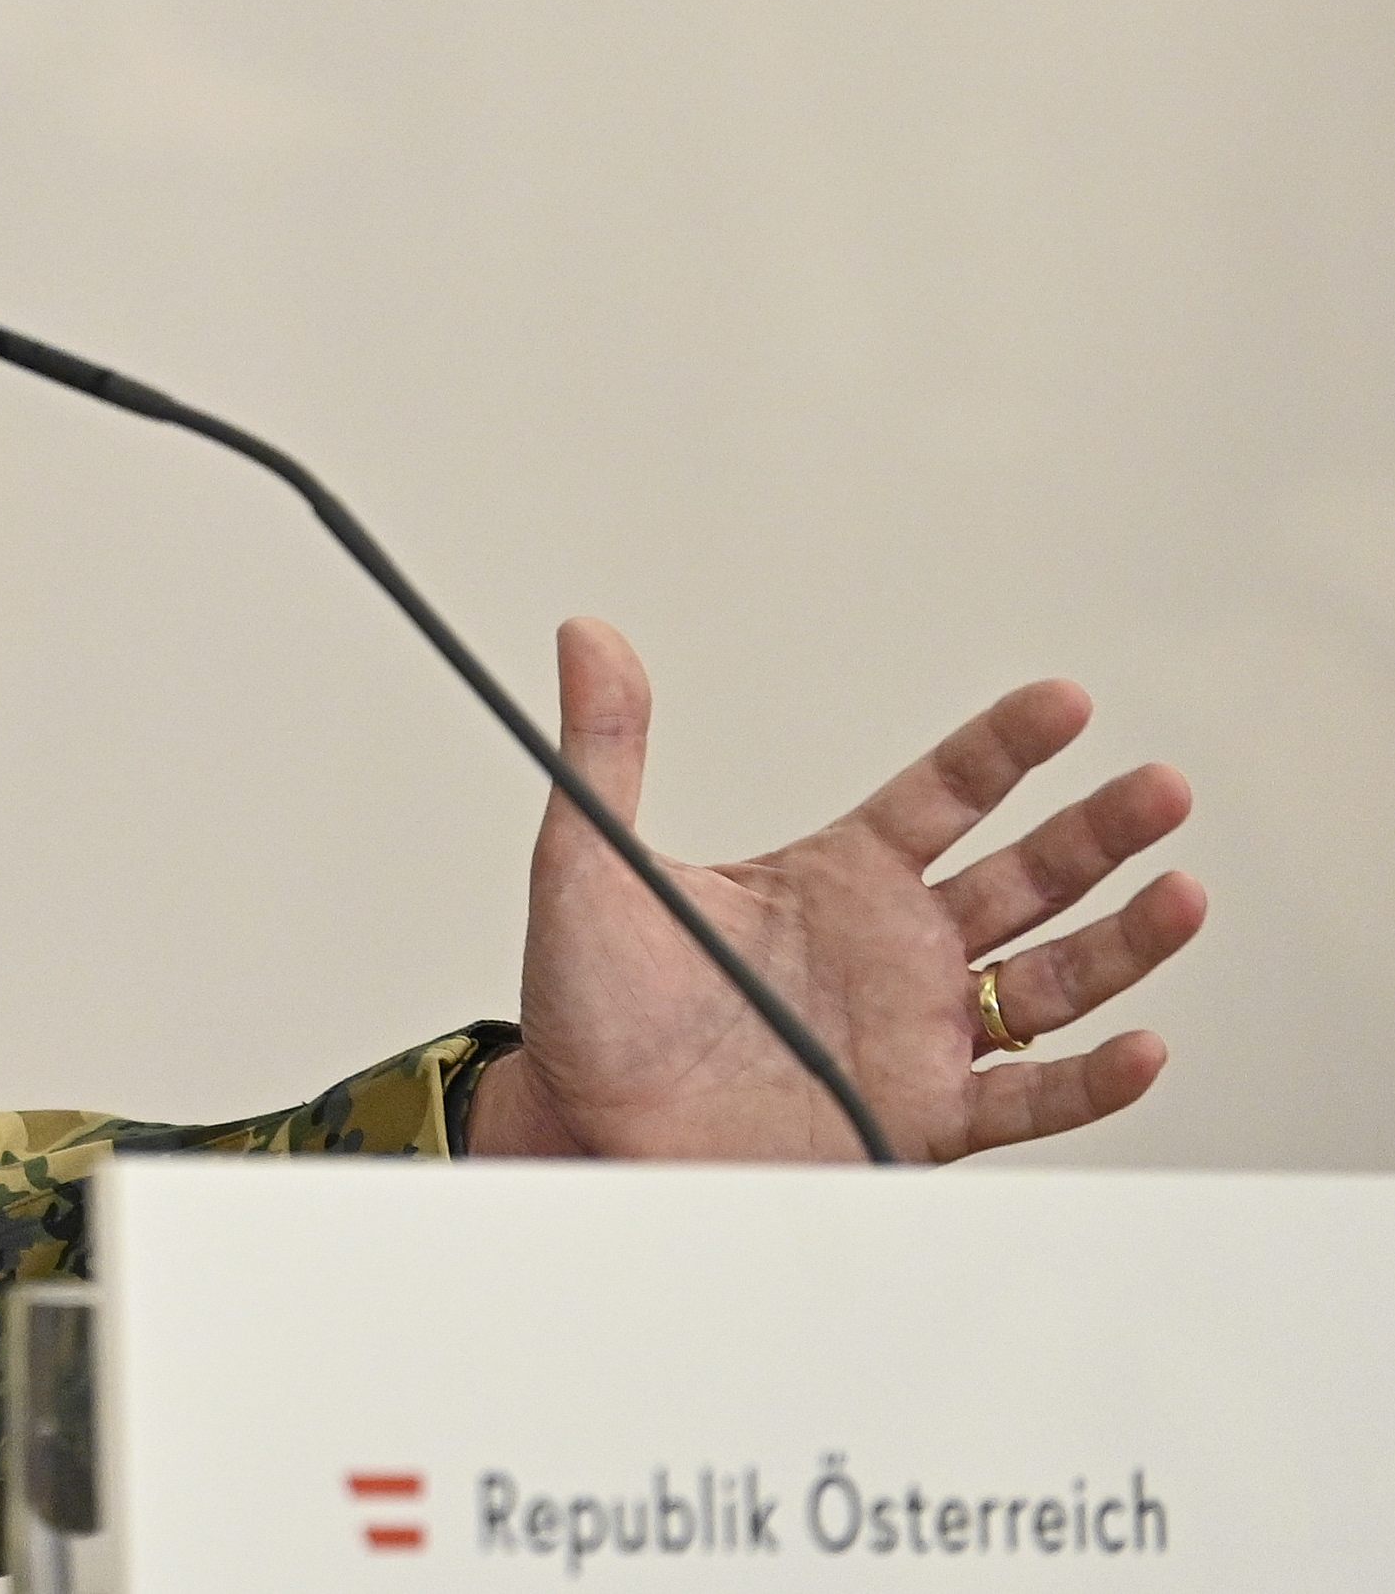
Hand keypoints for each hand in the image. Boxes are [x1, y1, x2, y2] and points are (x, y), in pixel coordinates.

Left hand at [465, 619, 1206, 1163]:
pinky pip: (1024, 1099)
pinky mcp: (915, 1119)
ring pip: (1050, 981)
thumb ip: (605, 750)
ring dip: (1122, 943)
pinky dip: (1088, 1081)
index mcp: (833, 878)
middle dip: (1098, 833)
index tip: (1066, 702)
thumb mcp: (590, 862)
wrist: (579, 1124)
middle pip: (1026, 877)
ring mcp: (914, 1033)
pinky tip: (1140, 1047)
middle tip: (1161, 787)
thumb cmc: (587, 1004)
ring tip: (1183, 894)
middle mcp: (892, 950)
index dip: (1006, 748)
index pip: (944, 795)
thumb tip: (590, 638)